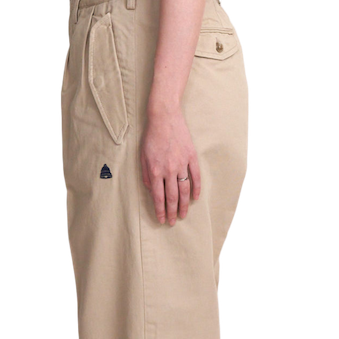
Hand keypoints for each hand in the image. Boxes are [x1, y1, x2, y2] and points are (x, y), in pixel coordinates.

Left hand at [140, 109, 200, 225]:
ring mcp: (181, 164)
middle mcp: (169, 170)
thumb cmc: (150, 136)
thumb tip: (151, 190)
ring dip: (184, 204)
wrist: (164, 117)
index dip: (160, 210)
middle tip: (173, 221)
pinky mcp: (191, 157)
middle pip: (172, 197)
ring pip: (184, 189)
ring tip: (184, 214)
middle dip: (172, 211)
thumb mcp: (142, 156)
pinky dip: (196, 188)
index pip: (158, 197)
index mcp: (155, 171)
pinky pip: (195, 176)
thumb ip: (146, 175)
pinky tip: (195, 197)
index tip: (162, 219)